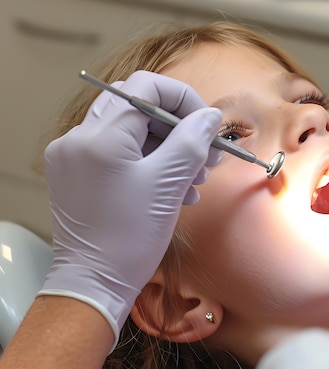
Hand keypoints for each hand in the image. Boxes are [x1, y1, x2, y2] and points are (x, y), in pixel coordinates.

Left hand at [39, 71, 221, 341]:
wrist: (94, 285)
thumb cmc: (130, 237)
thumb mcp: (169, 184)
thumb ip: (192, 141)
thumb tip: (209, 116)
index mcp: (99, 136)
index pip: (145, 87)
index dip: (183, 98)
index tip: (206, 125)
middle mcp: (78, 139)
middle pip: (138, 108)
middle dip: (179, 127)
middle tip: (208, 154)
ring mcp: (74, 158)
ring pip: (131, 132)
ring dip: (169, 147)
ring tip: (196, 178)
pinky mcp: (77, 176)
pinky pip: (119, 154)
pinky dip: (150, 163)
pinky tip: (176, 189)